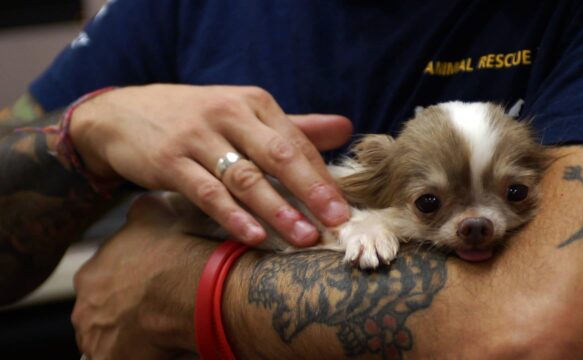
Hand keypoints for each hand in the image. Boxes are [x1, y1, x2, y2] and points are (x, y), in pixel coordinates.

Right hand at [71, 84, 352, 245]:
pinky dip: (232, 215)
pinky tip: (253, 236)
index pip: (295, 142)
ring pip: (244, 177)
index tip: (343, 208)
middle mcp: (228, 114)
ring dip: (277, 209)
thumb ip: (293, 126)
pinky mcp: (170, 160)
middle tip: (336, 221)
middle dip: (311, 190)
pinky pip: (207, 192)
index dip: (322, 176)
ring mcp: (197, 137)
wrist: (121, 114)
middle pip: (278, 155)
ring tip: (303, 237)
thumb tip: (346, 128)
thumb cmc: (194, 118)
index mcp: (253, 102)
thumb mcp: (242, 112)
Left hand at [72, 194, 209, 358]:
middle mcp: (85, 303)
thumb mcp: (158, 210)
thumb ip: (142, 211)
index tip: (149, 285)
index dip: (127, 283)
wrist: (190, 285)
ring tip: (161, 331)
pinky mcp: (108, 359)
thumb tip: (142, 205)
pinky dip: (135, 354)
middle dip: (122, 311)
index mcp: (93, 270)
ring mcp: (95, 335)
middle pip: (100, 311)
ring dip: (128, 335)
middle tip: (154, 310)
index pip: (103, 281)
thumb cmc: (178, 247)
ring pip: (108, 337)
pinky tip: (160, 347)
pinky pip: (116, 358)